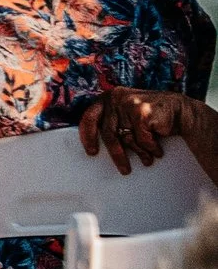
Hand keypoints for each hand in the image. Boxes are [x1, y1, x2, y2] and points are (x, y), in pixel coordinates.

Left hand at [81, 85, 217, 183]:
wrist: (180, 110)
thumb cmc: (151, 117)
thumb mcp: (127, 115)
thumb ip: (113, 121)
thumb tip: (94, 143)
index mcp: (108, 97)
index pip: (89, 117)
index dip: (88, 136)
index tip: (91, 152)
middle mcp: (115, 98)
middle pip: (109, 133)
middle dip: (117, 154)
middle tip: (124, 170)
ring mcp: (128, 103)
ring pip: (127, 139)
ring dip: (139, 153)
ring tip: (146, 160)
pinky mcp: (141, 112)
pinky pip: (142, 140)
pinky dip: (151, 148)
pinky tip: (157, 149)